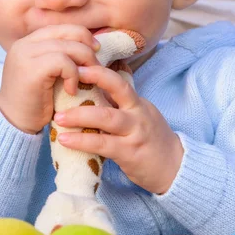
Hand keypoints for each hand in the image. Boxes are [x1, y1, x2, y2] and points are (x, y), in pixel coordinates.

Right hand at [0, 25, 100, 134]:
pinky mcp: (32, 69)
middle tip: (95, 67)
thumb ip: (59, 56)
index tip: (95, 51)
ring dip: (84, 63)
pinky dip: (74, 76)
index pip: (61, 27)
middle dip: (88, 48)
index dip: (82, 36)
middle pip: (68, 32)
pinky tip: (72, 90)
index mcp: (28, 42)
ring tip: (86, 79)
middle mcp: (24, 44)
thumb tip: (92, 45)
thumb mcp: (47, 73)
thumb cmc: (35, 101)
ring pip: (68, 46)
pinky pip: (64, 62)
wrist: (13, 124)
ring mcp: (26, 55)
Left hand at [54, 65, 183, 193]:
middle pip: (117, 89)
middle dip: (92, 80)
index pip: (118, 80)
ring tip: (58, 117)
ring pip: (107, 117)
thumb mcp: (137, 117)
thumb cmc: (150, 140)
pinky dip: (82, 141)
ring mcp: (135, 132)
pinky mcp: (129, 153)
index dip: (98, 71)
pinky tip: (65, 140)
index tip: (76, 66)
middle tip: (66, 78)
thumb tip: (87, 92)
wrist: (176, 169)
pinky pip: (102, 144)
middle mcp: (138, 113)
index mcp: (137, 103)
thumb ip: (116, 105)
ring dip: (79, 116)